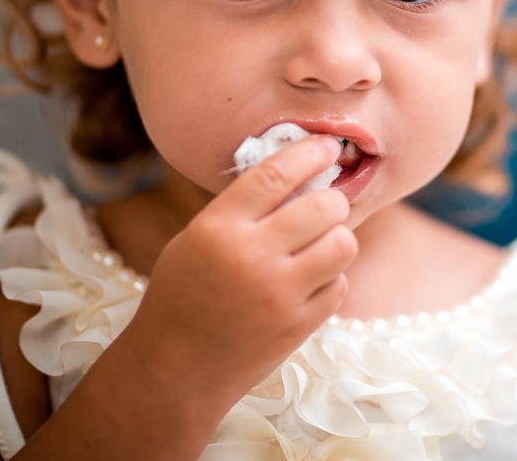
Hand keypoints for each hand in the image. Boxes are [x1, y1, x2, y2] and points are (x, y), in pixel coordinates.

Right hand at [117, 135, 357, 409]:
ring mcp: (279, 294)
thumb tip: (298, 173)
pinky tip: (307, 285)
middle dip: (332, 200)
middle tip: (326, 206)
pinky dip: (330, 280)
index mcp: (218, 228)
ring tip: (319, 246)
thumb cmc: (184, 295)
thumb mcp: (196, 240)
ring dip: (337, 239)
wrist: (174, 369)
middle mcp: (251, 257)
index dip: (310, 153)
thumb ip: (242, 209)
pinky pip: (339, 285)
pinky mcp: (298, 325)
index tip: (328, 146)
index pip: (276, 175)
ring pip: (343, 244)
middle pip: (323, 206)